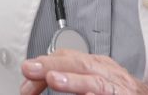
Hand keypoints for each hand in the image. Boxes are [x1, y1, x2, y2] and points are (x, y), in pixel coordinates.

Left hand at [20, 50, 147, 94]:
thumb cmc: (121, 93)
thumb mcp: (94, 80)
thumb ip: (71, 79)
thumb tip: (38, 80)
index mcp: (98, 66)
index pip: (67, 57)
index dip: (45, 64)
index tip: (26, 78)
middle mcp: (109, 73)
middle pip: (79, 63)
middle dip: (52, 65)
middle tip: (29, 69)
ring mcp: (120, 87)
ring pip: (95, 80)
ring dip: (73, 80)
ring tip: (53, 79)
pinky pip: (110, 93)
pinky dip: (98, 92)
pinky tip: (88, 94)